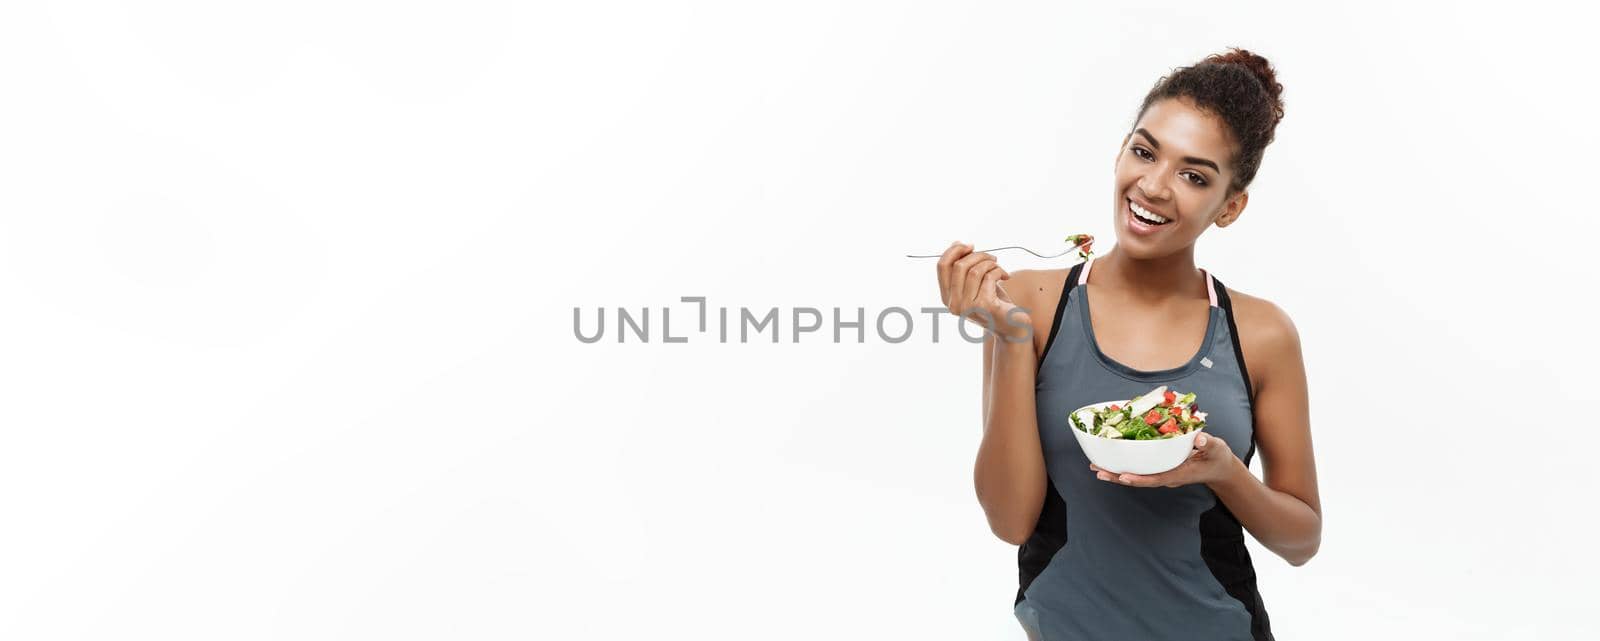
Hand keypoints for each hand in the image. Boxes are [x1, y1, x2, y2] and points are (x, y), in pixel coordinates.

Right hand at [935, 241, 1029, 341]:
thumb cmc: (994, 302)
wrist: (1011, 327)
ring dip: (990, 263)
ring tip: (999, 267)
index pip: (941, 266)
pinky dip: (999, 271)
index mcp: (947, 297)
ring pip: (974, 270)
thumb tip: (957, 244)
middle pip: (959, 266)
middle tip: (992, 257)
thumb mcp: (975, 284)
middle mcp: (953, 304)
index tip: (970, 245)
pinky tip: (1006, 276)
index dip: (954, 251)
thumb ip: (964, 268)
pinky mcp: (984, 306)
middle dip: (978, 255)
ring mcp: (967, 307)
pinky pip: (989, 277)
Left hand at [1089, 432, 1240, 487]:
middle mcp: (1167, 476)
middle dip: (1119, 477)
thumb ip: (1209, 443)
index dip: (1140, 479)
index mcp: (1179, 474)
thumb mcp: (1217, 448)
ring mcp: (1163, 473)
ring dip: (1117, 473)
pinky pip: (1140, 469)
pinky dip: (1125, 466)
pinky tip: (1111, 461)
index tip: (1123, 477)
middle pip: (1140, 480)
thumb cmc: (1217, 458)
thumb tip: (1199, 439)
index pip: (1156, 479)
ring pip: (1137, 476)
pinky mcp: (1160, 468)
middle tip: (1098, 471)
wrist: (1218, 467)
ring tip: (1096, 467)